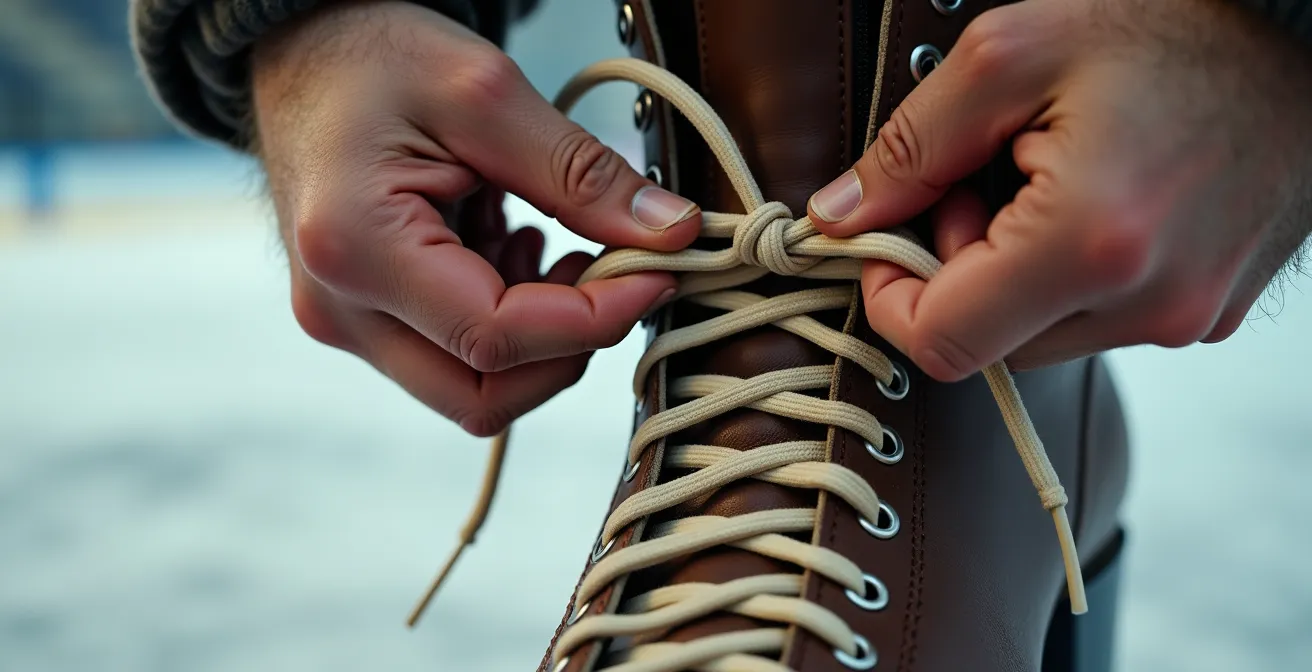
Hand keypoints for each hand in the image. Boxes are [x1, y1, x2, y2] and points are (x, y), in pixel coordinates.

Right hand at [252, 1, 700, 434]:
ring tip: (560, 244)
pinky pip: (455, 357)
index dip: (596, 318)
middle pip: (483, 394)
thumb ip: (580, 174)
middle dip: (570, 346)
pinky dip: (511, 320)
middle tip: (616, 270)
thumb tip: (673, 234)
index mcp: (356, 248)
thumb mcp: (485, 91)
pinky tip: (518, 248)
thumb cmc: (372, 56)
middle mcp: (340, 308)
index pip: (497, 338)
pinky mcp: (365, 320)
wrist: (301, 55)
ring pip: (474, 388)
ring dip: (543, 335)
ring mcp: (348, 323)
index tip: (657, 271)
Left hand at [806, 0, 1311, 381]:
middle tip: (977, 188)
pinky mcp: (1206, 315)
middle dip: (955, 274)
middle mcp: (1149, 302)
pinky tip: (1088, 207)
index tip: (890, 240)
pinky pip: (1095, 323)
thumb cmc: (1166, 30)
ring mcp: (1187, 317)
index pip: (942, 343)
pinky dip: (1065, 280)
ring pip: (1038, 339)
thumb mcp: (1010, 57)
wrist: (1300, 39)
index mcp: (1090, 242)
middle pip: (987, 344)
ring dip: (1011, 278)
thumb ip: (908, 149)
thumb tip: (837, 219)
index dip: (892, 297)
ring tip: (1040, 186)